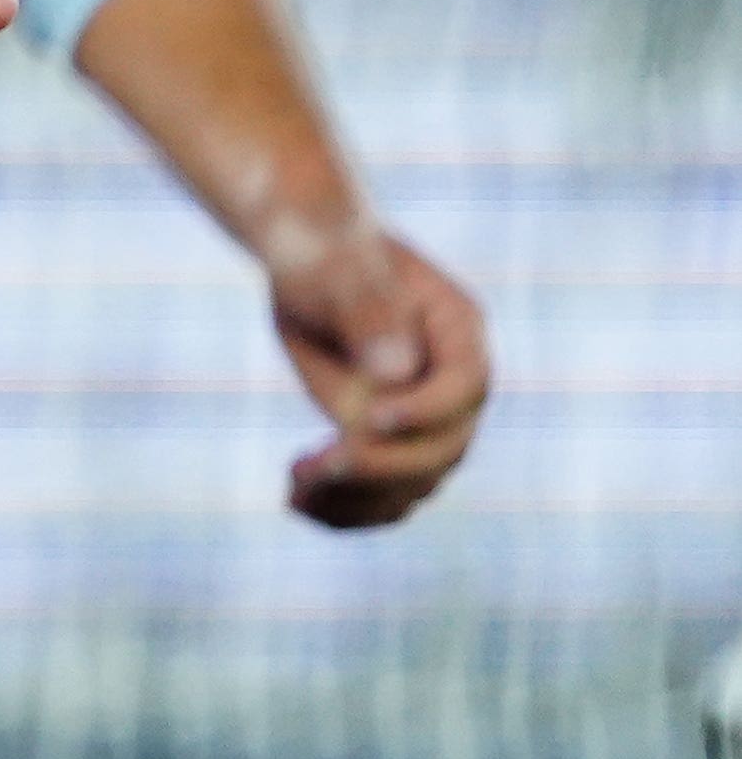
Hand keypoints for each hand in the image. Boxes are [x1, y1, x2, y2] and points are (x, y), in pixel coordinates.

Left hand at [263, 213, 488, 526]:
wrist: (308, 260)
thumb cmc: (322, 250)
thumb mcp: (335, 266)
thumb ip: (365, 310)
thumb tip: (394, 372)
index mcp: (458, 331)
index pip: (463, 386)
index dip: (425, 410)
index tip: (368, 419)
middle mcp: (454, 386)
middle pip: (442, 448)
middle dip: (381, 465)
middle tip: (313, 466)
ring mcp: (428, 422)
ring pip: (413, 484)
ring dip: (357, 500)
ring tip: (295, 495)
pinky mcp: (394, 445)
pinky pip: (382, 494)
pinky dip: (344, 509)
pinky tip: (296, 504)